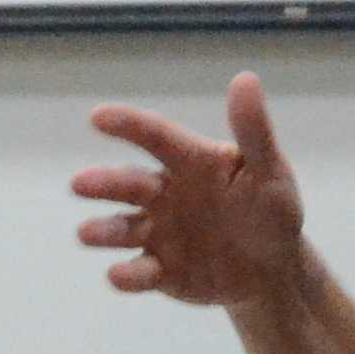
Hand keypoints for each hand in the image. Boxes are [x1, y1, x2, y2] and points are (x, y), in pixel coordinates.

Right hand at [75, 75, 309, 308]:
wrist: (274, 270)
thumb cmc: (271, 209)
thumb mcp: (270, 171)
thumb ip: (254, 131)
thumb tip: (245, 78)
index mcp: (190, 162)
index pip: (157, 137)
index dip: (129, 126)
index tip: (98, 117)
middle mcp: (165, 194)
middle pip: (130, 184)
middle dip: (104, 183)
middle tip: (79, 183)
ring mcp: (159, 234)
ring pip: (124, 229)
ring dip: (104, 229)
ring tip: (85, 232)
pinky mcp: (160, 272)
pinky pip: (140, 273)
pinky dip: (127, 275)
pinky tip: (118, 274)